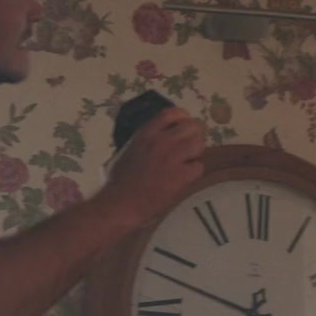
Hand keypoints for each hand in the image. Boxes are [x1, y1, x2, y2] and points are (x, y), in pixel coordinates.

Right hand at [101, 107, 206, 225]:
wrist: (121, 202)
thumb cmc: (117, 180)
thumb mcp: (125, 152)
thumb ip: (141, 143)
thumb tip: (150, 140)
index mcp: (146, 134)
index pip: (171, 113)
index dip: (182, 117)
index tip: (184, 123)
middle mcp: (162, 141)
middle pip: (191, 126)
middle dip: (194, 134)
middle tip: (191, 144)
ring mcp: (173, 158)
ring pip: (198, 144)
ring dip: (196, 152)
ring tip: (190, 159)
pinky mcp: (181, 176)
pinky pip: (198, 167)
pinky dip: (194, 171)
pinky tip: (186, 176)